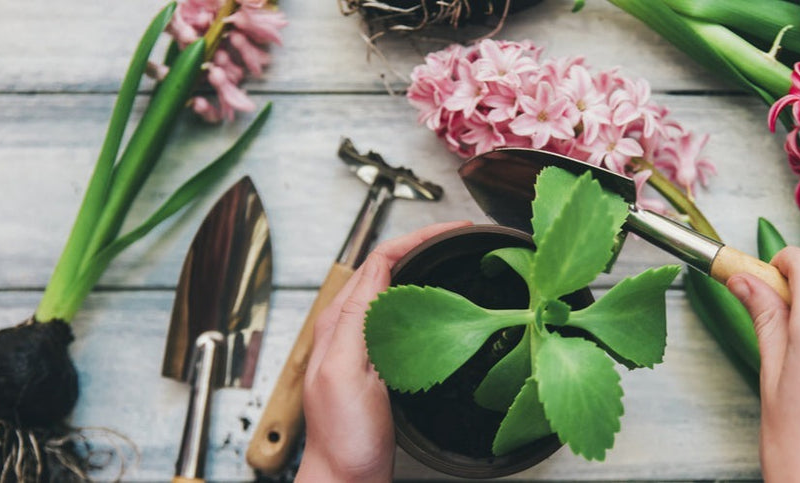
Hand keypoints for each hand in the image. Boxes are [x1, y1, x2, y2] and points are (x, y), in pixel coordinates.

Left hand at [296, 221, 471, 482]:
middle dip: (423, 246)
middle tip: (460, 238)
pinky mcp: (380, 366)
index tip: (450, 230)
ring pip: (396, 291)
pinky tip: (441, 309)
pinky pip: (403, 319)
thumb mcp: (346, 372)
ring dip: (424, 269)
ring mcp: (364, 347)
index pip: (379, 260)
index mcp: (339, 322)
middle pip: (387, 268)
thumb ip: (357, 320)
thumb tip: (377, 268)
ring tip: (455, 260)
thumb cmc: (345, 438)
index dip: (416, 238)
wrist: (347, 479)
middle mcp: (349, 329)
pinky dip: (425, 301)